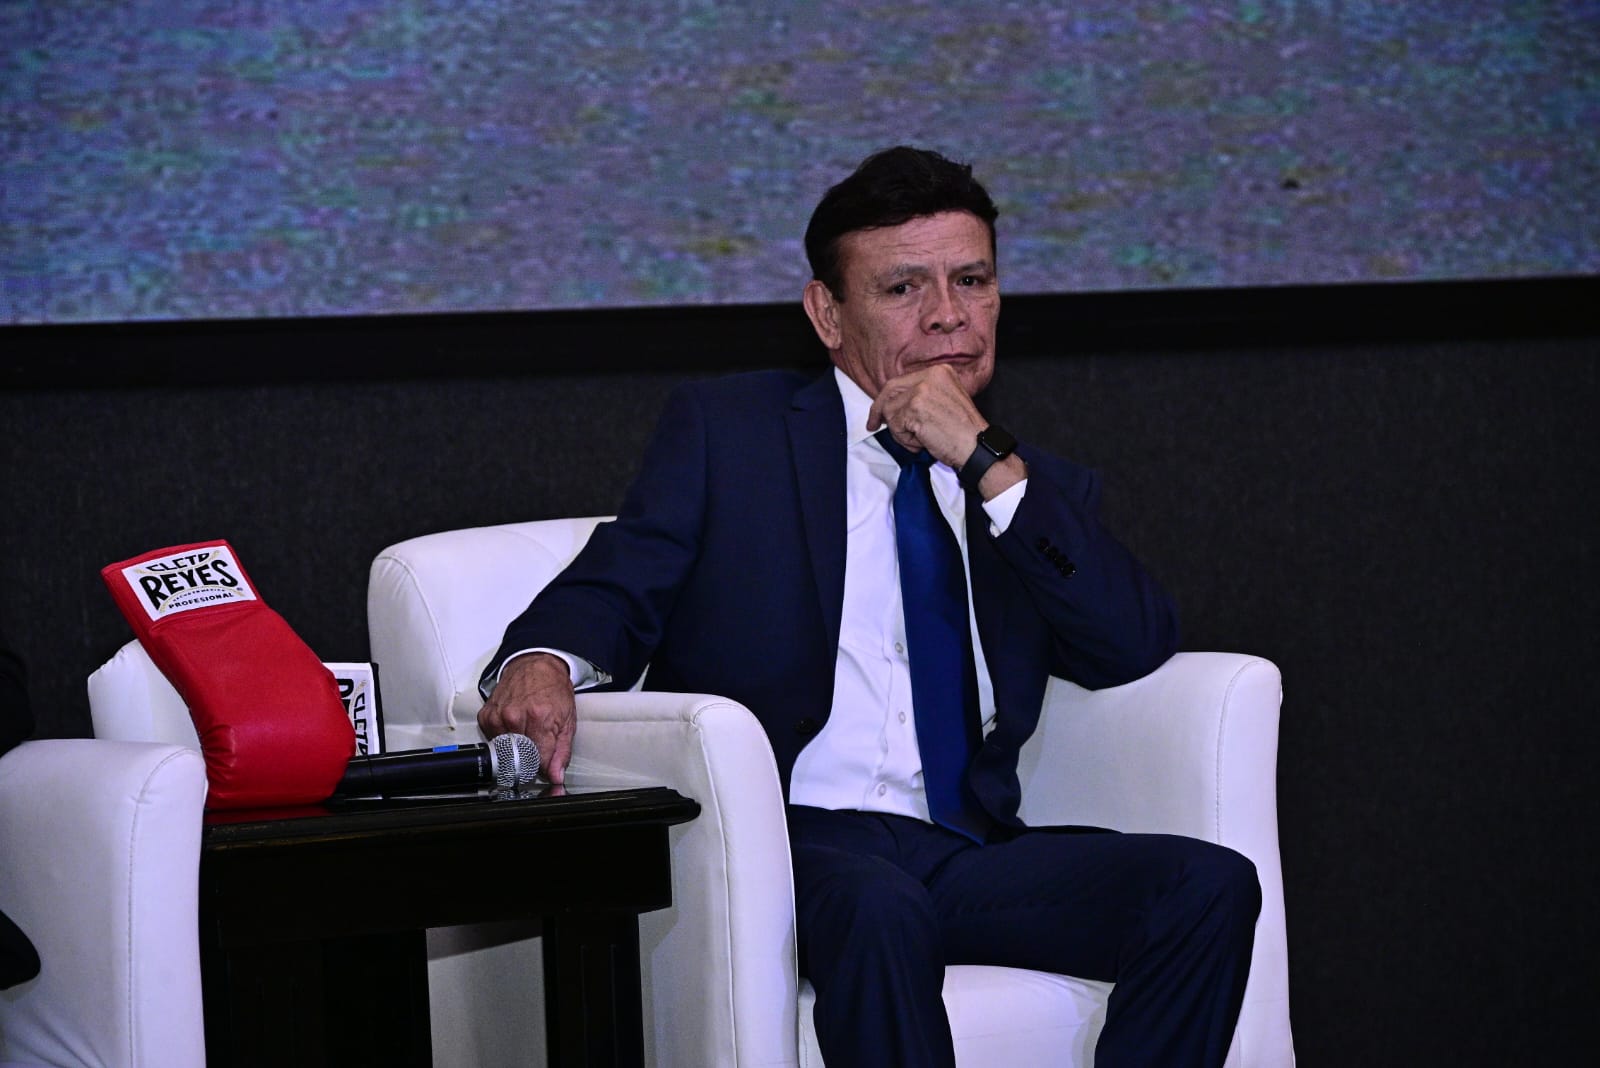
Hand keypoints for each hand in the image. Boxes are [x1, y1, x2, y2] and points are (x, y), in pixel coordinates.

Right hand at [477, 652, 575, 784]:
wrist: (536, 665)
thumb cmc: (553, 689)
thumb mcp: (568, 721)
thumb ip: (562, 752)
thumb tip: (556, 776)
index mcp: (539, 718)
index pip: (538, 762)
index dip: (543, 767)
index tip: (545, 764)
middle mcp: (515, 717)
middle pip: (520, 759)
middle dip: (530, 758)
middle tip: (537, 745)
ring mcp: (498, 716)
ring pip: (505, 752)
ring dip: (516, 748)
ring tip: (526, 732)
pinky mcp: (486, 716)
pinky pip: (493, 740)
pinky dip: (504, 738)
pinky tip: (513, 725)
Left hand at [866, 364, 986, 468]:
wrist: (977, 446)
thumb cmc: (963, 432)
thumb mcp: (945, 401)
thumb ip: (922, 397)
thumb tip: (893, 403)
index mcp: (939, 372)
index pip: (901, 381)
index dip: (887, 398)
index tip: (879, 412)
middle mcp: (930, 376)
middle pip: (890, 390)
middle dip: (878, 410)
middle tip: (873, 424)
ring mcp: (922, 391)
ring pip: (891, 411)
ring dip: (900, 431)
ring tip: (921, 439)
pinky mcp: (915, 408)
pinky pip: (896, 426)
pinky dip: (905, 440)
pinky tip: (923, 442)